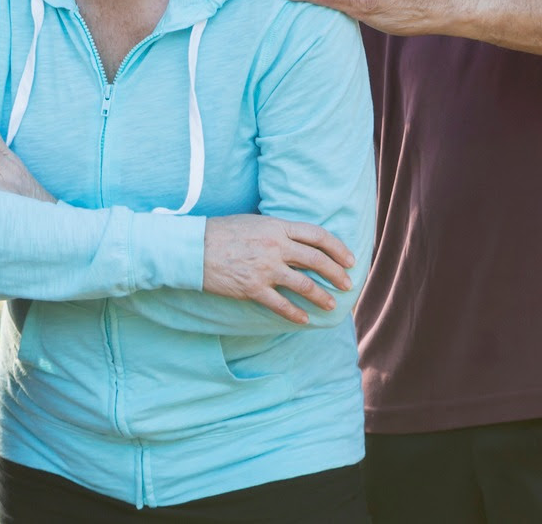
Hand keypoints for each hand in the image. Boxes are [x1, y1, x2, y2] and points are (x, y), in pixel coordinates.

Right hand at [201, 214, 354, 325]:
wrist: (192, 248)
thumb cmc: (221, 232)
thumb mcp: (254, 222)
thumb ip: (277, 231)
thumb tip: (299, 243)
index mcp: (276, 227)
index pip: (318, 235)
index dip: (338, 248)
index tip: (349, 260)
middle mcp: (275, 246)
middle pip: (317, 260)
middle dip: (336, 274)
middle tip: (347, 285)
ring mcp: (265, 268)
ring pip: (304, 285)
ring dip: (321, 296)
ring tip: (330, 305)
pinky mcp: (253, 288)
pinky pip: (281, 304)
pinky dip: (295, 314)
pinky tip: (304, 319)